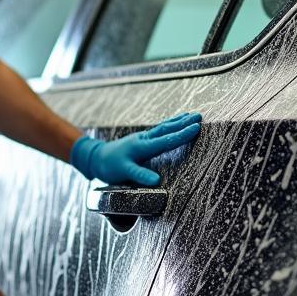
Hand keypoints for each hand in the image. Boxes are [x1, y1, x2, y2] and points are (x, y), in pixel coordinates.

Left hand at [69, 112, 201, 185]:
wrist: (96, 158)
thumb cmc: (109, 166)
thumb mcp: (122, 172)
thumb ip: (139, 175)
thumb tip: (156, 180)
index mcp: (141, 147)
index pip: (165, 140)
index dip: (181, 135)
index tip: (196, 128)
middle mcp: (144, 139)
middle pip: (166, 130)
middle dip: (183, 124)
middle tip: (199, 117)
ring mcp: (143, 138)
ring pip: (163, 127)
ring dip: (178, 121)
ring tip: (193, 115)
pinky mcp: (142, 140)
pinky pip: (159, 130)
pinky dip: (169, 125)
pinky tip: (176, 122)